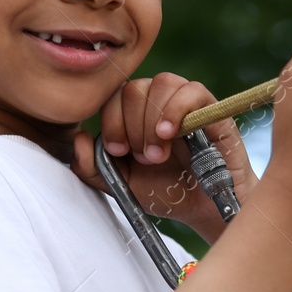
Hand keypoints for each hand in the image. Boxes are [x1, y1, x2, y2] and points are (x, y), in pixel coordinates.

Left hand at [70, 73, 258, 240]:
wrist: (203, 209)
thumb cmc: (165, 192)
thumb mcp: (122, 184)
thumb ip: (94, 167)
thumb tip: (79, 139)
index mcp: (134, 114)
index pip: (113, 96)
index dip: (111, 121)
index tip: (119, 151)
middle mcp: (159, 102)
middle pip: (134, 88)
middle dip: (132, 126)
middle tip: (145, 157)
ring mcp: (186, 102)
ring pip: (161, 82)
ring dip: (153, 119)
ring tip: (158, 152)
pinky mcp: (212, 108)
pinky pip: (192, 90)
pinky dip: (176, 109)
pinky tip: (170, 134)